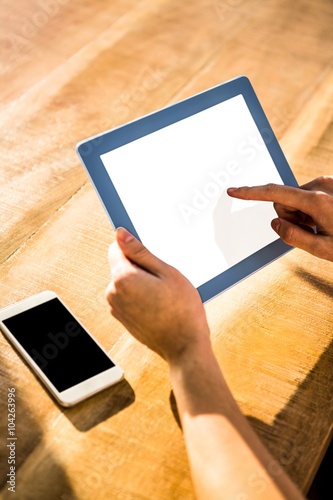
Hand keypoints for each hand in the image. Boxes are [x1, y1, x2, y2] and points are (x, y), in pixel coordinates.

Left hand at [105, 227, 209, 364]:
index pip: (116, 248)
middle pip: (121, 266)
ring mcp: (116, 308)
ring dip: (141, 283)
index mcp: (122, 278)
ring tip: (163, 295)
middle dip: (140, 267)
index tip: (151, 257)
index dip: (134, 248)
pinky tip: (159, 306)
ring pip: (125, 282)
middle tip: (163, 280)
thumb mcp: (166, 272)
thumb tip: (120, 234)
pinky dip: (141, 297)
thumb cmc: (182, 309)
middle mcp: (113, 293)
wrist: (184, 346)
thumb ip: (140, 252)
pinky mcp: (122, 319)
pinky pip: (128, 298)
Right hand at [227, 175, 332, 260]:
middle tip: (311, 230)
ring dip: (304, 213)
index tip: (234, 191)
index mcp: (317, 200)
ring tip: (323, 224)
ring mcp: (328, 182)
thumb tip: (275, 223)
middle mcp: (322, 185)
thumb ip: (294, 237)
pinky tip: (329, 218)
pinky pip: (310, 195)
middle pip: (285, 200)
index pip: (274, 193)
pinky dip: (313, 208)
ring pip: (297, 198)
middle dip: (291, 216)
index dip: (250, 193)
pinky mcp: (331, 183)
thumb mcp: (323, 249)